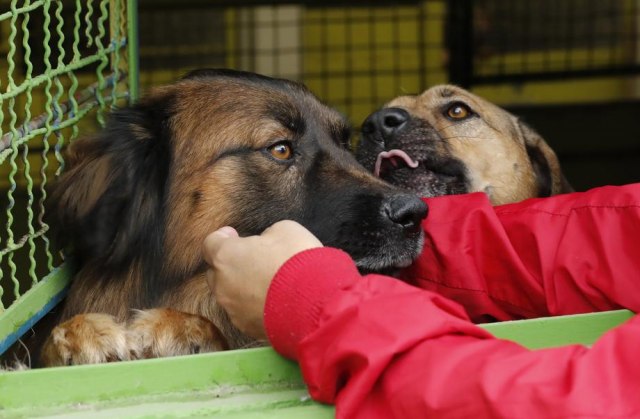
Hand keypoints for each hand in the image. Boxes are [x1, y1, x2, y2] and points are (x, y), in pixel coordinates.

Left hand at [202, 220, 322, 339]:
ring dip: (243, 287)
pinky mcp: (248, 328)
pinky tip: (273, 301)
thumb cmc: (298, 261)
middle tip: (253, 259)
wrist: (315, 303)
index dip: (223, 237)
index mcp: (227, 256)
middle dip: (231, 264)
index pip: (210, 244)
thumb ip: (266, 236)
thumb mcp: (285, 230)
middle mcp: (222, 285)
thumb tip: (265, 244)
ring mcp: (233, 310)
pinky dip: (254, 306)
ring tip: (267, 283)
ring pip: (230, 295)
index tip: (234, 235)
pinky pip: (244, 313)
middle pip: (216, 272)